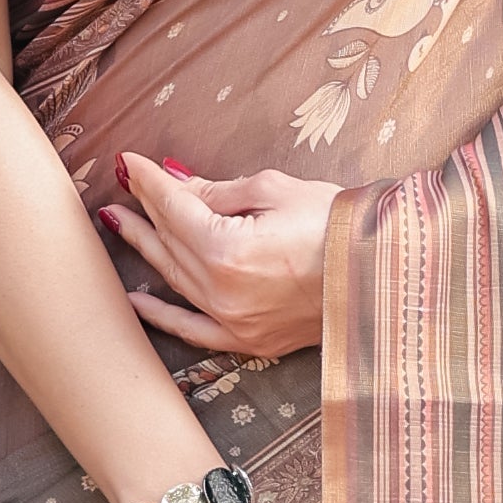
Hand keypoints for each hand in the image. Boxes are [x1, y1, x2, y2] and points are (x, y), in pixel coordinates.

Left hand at [99, 157, 336, 363]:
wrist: (382, 274)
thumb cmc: (337, 225)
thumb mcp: (274, 190)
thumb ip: (217, 191)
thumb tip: (176, 184)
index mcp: (224, 250)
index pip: (174, 207)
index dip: (149, 181)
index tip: (130, 162)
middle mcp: (220, 291)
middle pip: (169, 241)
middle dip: (143, 209)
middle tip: (121, 187)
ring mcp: (231, 321)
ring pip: (173, 279)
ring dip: (145, 249)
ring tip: (121, 224)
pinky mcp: (247, 341)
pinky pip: (192, 330)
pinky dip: (161, 316)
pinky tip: (135, 301)